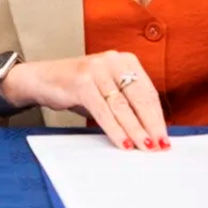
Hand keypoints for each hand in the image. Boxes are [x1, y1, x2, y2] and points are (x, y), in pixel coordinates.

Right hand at [5, 51, 167, 150]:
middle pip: (139, 97)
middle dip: (151, 125)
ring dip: (135, 130)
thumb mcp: (106, 90)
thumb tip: (150, 130)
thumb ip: (126, 104)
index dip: (157, 116)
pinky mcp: (82, 81)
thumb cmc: (79, 87)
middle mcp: (113, 60)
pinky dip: (114, 129)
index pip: (148, 91)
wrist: (43, 78)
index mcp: (125, 60)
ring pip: (122, 106)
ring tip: (144, 147)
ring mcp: (96, 69)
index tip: (164, 137)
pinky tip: (122, 142)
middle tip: (159, 146)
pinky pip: (103, 110)